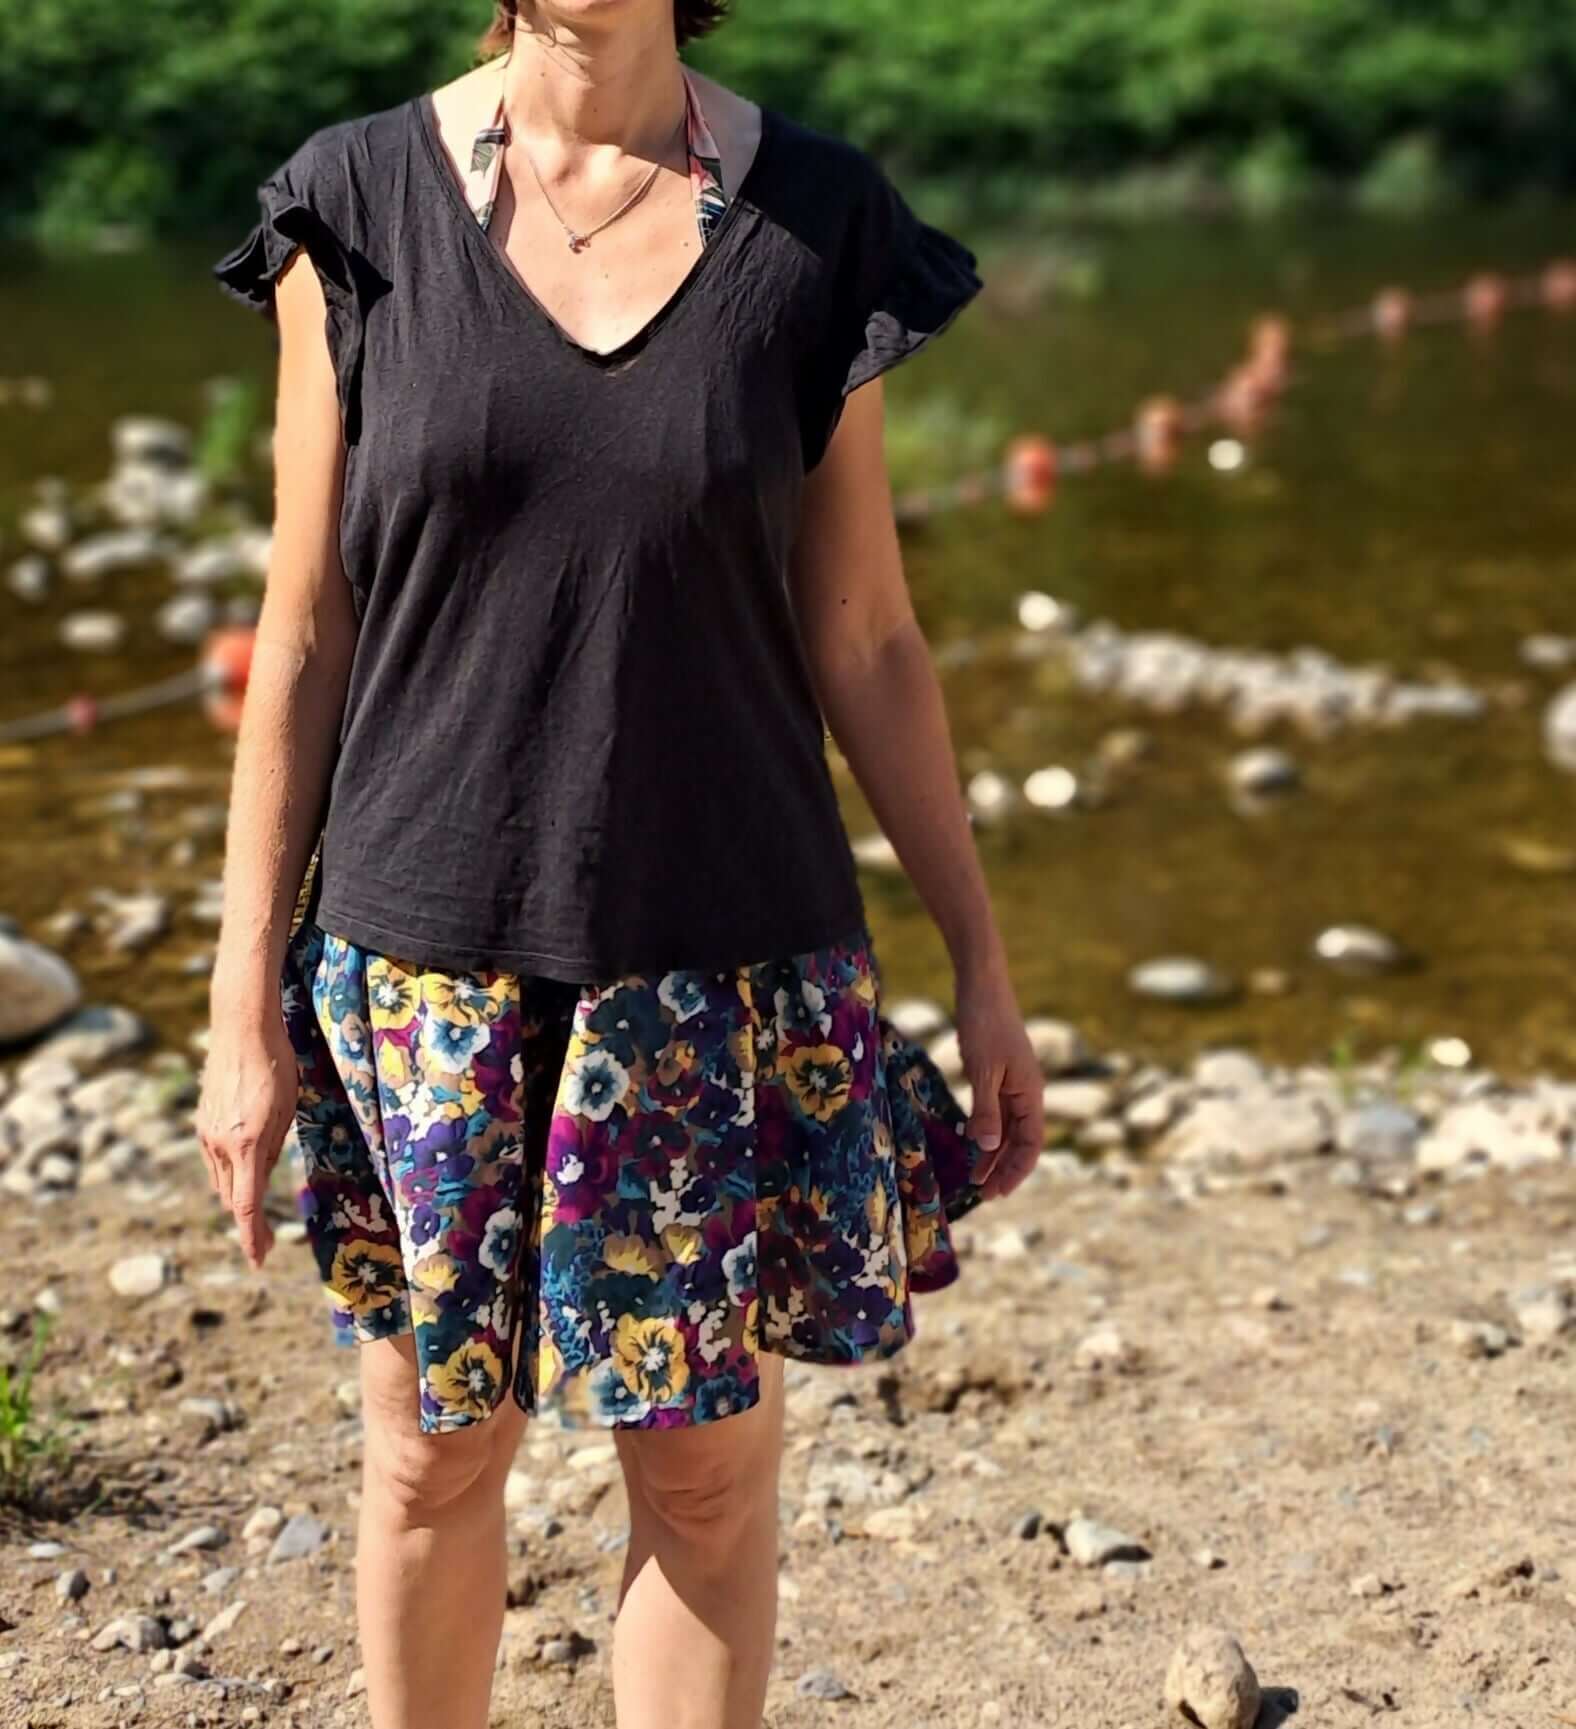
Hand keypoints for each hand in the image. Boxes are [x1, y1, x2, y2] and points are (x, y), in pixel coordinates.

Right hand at [195, 1001, 297, 1268]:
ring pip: (221, 1179)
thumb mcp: (286, 1108)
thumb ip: (274, 1146)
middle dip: (247, 1221)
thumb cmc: (275, 1065)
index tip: (259, 1260)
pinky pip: (215, 1158)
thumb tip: (262, 1175)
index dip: (252, 1236)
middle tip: (265, 1242)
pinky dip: (229, 1171)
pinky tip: (244, 1168)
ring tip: (255, 1211)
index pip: (246, 1204)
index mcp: (246, 1143)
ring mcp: (206, 1132)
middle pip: (232, 1196)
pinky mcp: (201, 1121)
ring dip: (237, 1195)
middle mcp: (220, 1143)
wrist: (241, 1028)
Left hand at [954, 962, 1043, 1200]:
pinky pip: (997, 1112)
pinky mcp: (998, 1075)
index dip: (1017, 1170)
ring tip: (975, 1178)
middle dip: (1004, 1168)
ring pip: (1008, 1129)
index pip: (1031, 1143)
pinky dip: (987, 1130)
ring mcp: (1013, 1083)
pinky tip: (973, 1143)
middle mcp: (1027, 1092)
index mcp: (1031, 1093)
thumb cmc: (984, 1025)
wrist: (982, 986)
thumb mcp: (983, 1070)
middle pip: (1021, 1141)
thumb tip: (989, 1146)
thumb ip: (986, 1109)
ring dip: (994, 1154)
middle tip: (982, 1194)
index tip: (998, 1192)